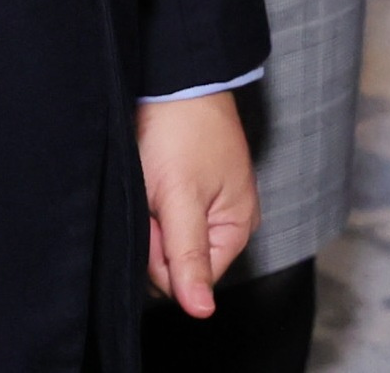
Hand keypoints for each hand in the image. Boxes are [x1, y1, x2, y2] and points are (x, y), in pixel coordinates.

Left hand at [138, 90, 257, 316]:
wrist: (176, 78)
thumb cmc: (181, 132)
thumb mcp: (180, 200)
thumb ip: (188, 257)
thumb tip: (202, 312)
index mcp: (237, 228)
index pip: (189, 279)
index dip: (162, 256)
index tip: (158, 217)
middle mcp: (228, 221)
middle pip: (177, 261)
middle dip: (156, 236)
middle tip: (154, 195)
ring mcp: (210, 204)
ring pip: (168, 238)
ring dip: (153, 217)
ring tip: (155, 180)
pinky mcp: (193, 189)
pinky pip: (167, 216)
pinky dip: (154, 202)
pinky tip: (155, 176)